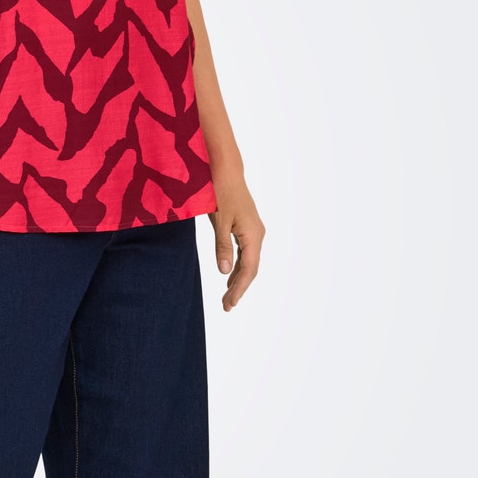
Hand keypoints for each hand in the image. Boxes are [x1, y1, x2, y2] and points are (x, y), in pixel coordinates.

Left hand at [208, 180, 263, 311]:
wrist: (227, 170)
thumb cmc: (221, 193)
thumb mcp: (219, 221)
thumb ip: (222, 247)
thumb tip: (224, 272)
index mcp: (253, 235)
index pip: (248, 270)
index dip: (239, 289)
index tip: (229, 304)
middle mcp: (257, 234)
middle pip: (251, 269)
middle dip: (239, 288)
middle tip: (226, 306)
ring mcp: (254, 230)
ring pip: (249, 261)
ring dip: (238, 279)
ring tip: (227, 295)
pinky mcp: (247, 227)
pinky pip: (246, 252)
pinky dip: (238, 266)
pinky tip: (230, 274)